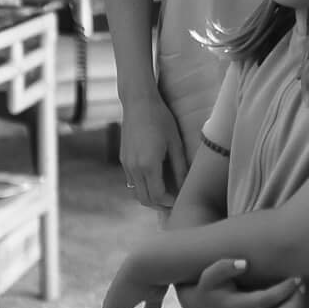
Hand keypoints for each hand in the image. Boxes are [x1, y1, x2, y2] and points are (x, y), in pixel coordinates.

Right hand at [117, 95, 186, 211]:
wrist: (138, 102)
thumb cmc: (161, 119)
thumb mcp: (175, 143)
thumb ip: (180, 167)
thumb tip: (184, 186)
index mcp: (148, 165)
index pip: (158, 196)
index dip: (170, 202)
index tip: (180, 200)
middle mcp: (134, 168)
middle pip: (145, 199)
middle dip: (160, 205)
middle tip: (173, 202)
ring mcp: (126, 164)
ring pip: (136, 192)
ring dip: (150, 197)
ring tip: (165, 193)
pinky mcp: (123, 159)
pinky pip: (132, 182)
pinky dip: (142, 187)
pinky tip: (154, 180)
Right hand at [177, 257, 304, 307]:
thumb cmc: (209, 289)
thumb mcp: (209, 276)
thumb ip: (224, 267)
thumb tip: (244, 263)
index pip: (268, 300)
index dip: (286, 288)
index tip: (296, 276)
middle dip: (296, 301)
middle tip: (301, 284)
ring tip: (300, 293)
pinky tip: (296, 306)